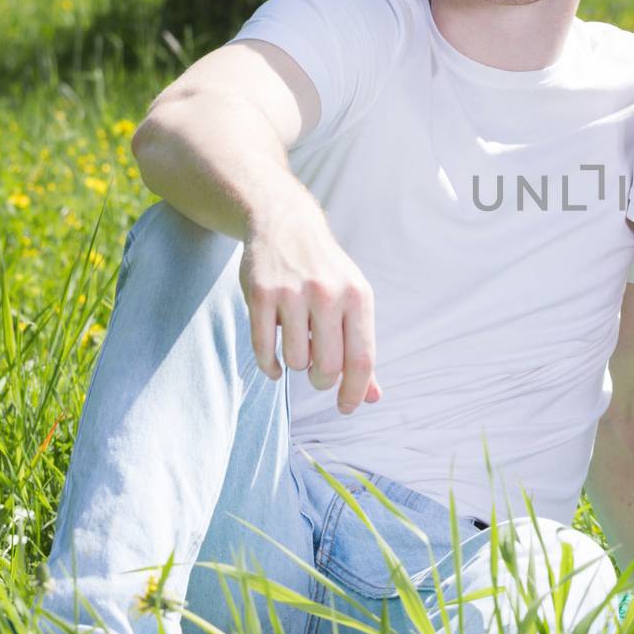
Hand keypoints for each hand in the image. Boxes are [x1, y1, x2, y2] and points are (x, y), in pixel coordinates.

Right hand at [240, 202, 380, 413]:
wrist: (286, 225)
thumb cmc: (327, 273)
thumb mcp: (353, 302)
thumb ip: (361, 350)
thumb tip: (372, 397)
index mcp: (358, 297)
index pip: (362, 359)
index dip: (354, 392)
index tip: (346, 408)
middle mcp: (328, 294)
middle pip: (328, 366)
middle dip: (323, 381)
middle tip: (318, 374)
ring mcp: (292, 293)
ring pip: (296, 360)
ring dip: (296, 365)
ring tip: (299, 345)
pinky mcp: (260, 294)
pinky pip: (264, 349)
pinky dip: (270, 366)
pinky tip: (275, 365)